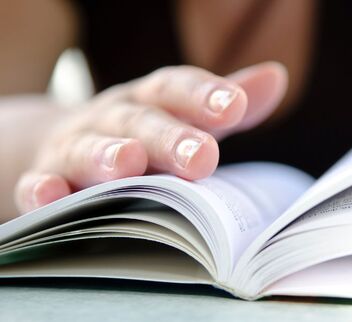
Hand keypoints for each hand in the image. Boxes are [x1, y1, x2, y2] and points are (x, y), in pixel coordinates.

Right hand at [15, 62, 286, 212]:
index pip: (176, 90)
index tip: (234, 106)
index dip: (203, 96)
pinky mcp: (43, 178)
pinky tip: (51, 196)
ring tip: (127, 164)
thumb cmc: (138, 134)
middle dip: (168, 138)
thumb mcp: (179, 115)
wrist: (66, 145)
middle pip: (139, 123)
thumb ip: (221, 104)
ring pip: (87, 150)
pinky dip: (42, 189)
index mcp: (149, 104)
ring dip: (106, 157)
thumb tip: (277, 78)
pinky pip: (39, 184)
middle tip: (201, 156)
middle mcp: (113, 120)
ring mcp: (74, 148)